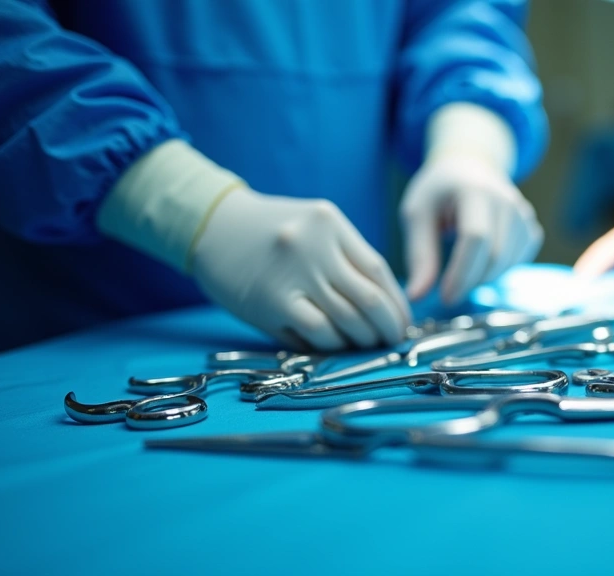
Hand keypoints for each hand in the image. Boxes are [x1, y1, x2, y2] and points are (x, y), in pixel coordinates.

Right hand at [191, 189, 411, 350]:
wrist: (211, 225)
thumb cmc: (268, 230)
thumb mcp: (312, 225)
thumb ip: (345, 255)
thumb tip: (386, 303)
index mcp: (330, 222)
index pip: (379, 270)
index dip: (397, 303)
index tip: (402, 322)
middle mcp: (315, 246)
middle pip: (369, 300)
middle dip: (387, 327)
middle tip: (391, 340)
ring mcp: (293, 275)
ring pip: (347, 321)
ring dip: (362, 340)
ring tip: (364, 344)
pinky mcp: (272, 303)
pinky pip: (318, 333)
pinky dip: (332, 344)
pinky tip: (333, 344)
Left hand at [401, 154, 542, 304]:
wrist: (469, 167)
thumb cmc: (438, 192)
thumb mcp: (417, 215)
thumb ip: (419, 256)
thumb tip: (415, 297)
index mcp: (475, 190)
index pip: (476, 238)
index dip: (462, 273)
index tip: (444, 297)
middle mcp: (507, 200)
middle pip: (495, 256)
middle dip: (470, 281)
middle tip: (448, 290)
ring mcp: (523, 214)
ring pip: (508, 263)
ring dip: (483, 278)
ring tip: (460, 270)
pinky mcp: (531, 228)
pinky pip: (518, 262)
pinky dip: (498, 271)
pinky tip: (480, 260)